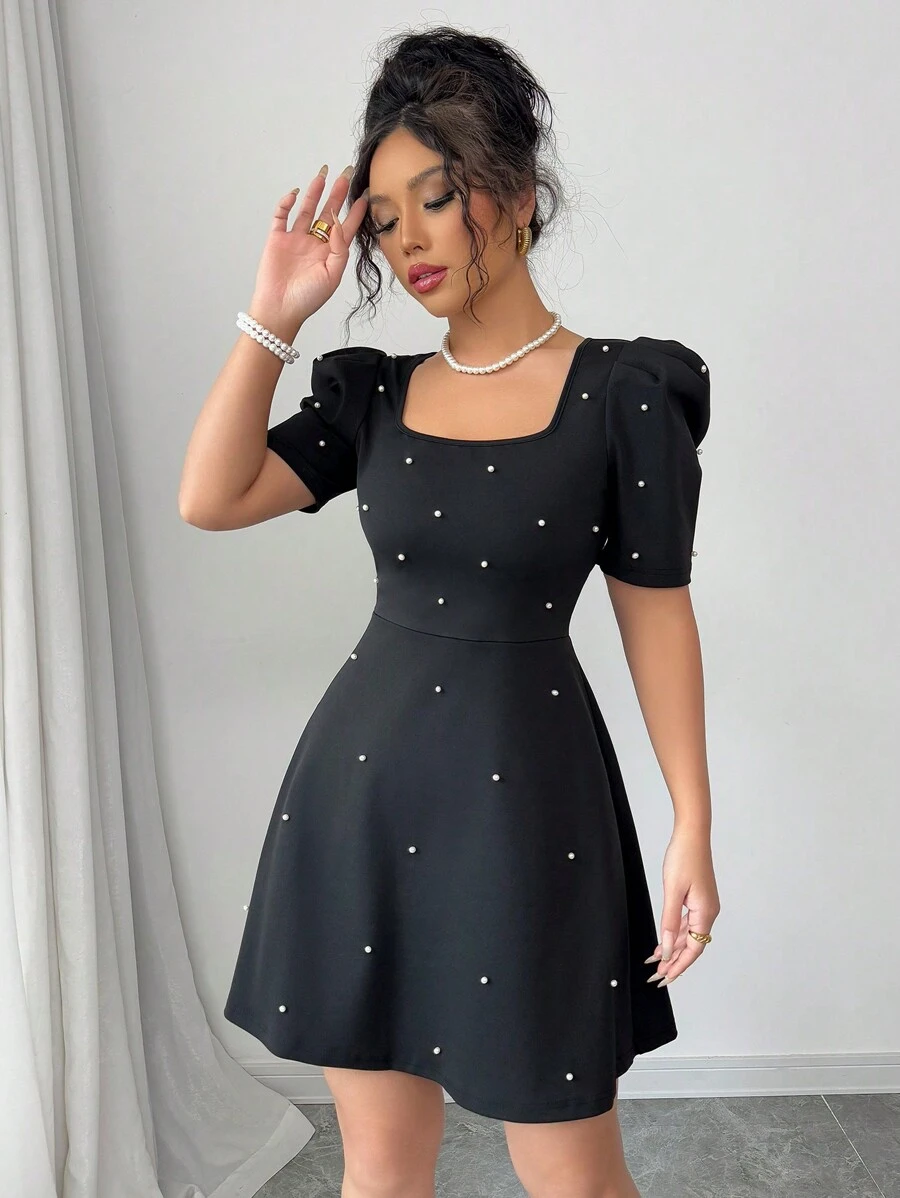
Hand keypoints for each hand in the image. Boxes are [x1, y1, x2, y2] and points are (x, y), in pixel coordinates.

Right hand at [248, 165, 368, 331]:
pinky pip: (281, 216)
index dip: (356, 211)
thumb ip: (339, 248)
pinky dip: (286, 203)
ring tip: (323, 175)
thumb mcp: (332, 274)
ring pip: (306, 210)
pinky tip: (295, 193)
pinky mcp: (277, 239)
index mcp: (330, 253)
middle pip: (328, 213)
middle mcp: (314, 243)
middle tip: (346, 174)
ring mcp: (295, 240)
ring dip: (315, 193)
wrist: (280, 309)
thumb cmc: (308, 298)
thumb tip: (339, 221)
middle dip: (337, 194)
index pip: (346, 227)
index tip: (365, 194)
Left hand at [645, 825, 719, 986]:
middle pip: (691, 946)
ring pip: (687, 935)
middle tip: (656, 976)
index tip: (665, 978)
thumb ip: (669, 922)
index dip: (679, 966)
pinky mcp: (698, 898)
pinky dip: (674, 933)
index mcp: (705, 913)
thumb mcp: (673, 891)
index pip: (693, 949)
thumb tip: (666, 949)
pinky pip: (686, 923)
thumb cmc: (684, 857)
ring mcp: (704, 905)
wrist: (692, 834)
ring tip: (655, 962)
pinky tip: (662, 941)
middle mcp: (708, 912)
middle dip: (674, 961)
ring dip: (672, 948)